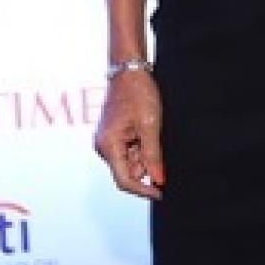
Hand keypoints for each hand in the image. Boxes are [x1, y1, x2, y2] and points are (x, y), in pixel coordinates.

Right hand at [94, 70, 164, 199]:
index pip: (124, 180)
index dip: (143, 190)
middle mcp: (103, 146)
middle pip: (127, 172)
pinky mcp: (112, 137)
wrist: (129, 72)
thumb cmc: (138, 94)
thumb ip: (153, 156)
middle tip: (156, 143)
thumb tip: (158, 180)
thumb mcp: (150, 126)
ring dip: (143, 155)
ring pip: (129, 162)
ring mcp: (106, 142)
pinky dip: (140, 148)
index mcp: (109, 145)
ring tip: (149, 132)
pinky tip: (144, 131)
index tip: (161, 192)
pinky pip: (127, 152)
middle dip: (145, 166)